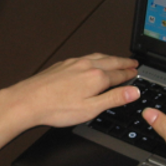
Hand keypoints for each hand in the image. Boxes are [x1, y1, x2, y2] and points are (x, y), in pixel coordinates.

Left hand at [0, 54, 139, 129]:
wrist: (28, 100)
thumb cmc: (56, 107)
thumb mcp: (91, 109)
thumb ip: (114, 99)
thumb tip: (134, 92)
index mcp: (96, 77)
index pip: (120, 75)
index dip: (130, 74)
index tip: (137, 73)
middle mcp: (87, 66)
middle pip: (111, 62)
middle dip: (124, 62)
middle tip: (133, 62)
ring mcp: (74, 63)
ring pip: (98, 57)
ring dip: (111, 58)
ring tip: (117, 60)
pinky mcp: (63, 64)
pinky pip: (86, 57)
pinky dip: (96, 58)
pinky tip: (93, 61)